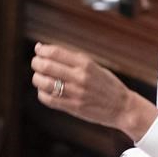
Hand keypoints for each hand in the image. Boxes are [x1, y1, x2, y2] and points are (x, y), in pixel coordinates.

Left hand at [31, 41, 157, 139]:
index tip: (38, 50)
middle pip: (47, 66)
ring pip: (44, 83)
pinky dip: (42, 93)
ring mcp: (76, 93)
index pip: (56, 52)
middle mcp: (80, 77)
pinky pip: (49, 99)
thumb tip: (44, 49)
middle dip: (36, 63)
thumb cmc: (106, 84)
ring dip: (37, 78)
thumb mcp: (93, 66)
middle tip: (35, 63)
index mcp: (85, 63)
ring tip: (38, 77)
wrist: (122, 107)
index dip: (42, 50)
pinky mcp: (73, 107)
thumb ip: (72, 59)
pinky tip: (44, 91)